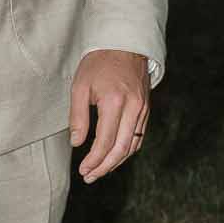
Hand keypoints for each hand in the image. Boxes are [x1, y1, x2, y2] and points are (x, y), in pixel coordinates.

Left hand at [69, 49, 150, 181]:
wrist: (125, 45)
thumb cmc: (98, 64)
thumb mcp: (80, 87)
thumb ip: (78, 116)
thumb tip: (77, 144)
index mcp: (115, 102)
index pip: (105, 141)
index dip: (94, 160)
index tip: (83, 170)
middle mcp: (133, 108)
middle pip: (121, 149)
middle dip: (105, 167)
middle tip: (90, 177)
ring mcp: (143, 110)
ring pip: (133, 145)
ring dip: (116, 162)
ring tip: (100, 171)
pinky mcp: (146, 109)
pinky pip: (139, 136)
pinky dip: (127, 150)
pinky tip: (114, 156)